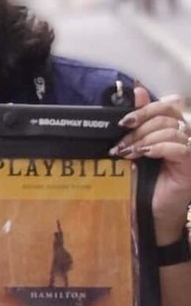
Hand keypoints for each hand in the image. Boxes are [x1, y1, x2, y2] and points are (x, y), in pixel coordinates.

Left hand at [116, 85, 190, 242]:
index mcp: (175, 130)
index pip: (168, 106)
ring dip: (144, 139)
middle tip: (122, 142)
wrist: (149, 214)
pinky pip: (178, 147)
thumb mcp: (136, 148)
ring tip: (127, 153)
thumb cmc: (143, 183)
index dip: (146, 108)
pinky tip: (142, 156)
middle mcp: (188, 137)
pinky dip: (157, 148)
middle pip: (169, 114)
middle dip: (140, 125)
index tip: (123, 122)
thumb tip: (137, 91)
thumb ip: (139, 121)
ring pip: (171, 129)